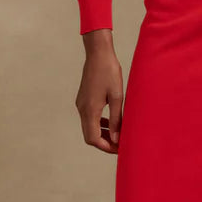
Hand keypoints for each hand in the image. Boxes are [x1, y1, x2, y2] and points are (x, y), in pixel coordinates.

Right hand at [76, 29, 123, 153]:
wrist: (98, 53)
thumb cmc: (110, 72)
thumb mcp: (117, 96)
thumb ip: (117, 119)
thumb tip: (117, 139)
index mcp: (90, 110)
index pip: (93, 139)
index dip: (106, 147)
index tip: (120, 149)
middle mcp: (82, 109)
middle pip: (89, 136)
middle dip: (104, 143)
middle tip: (120, 144)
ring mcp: (81, 104)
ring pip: (89, 128)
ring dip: (102, 134)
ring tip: (118, 135)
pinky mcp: (83, 99)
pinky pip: (89, 118)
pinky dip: (99, 124)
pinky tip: (112, 122)